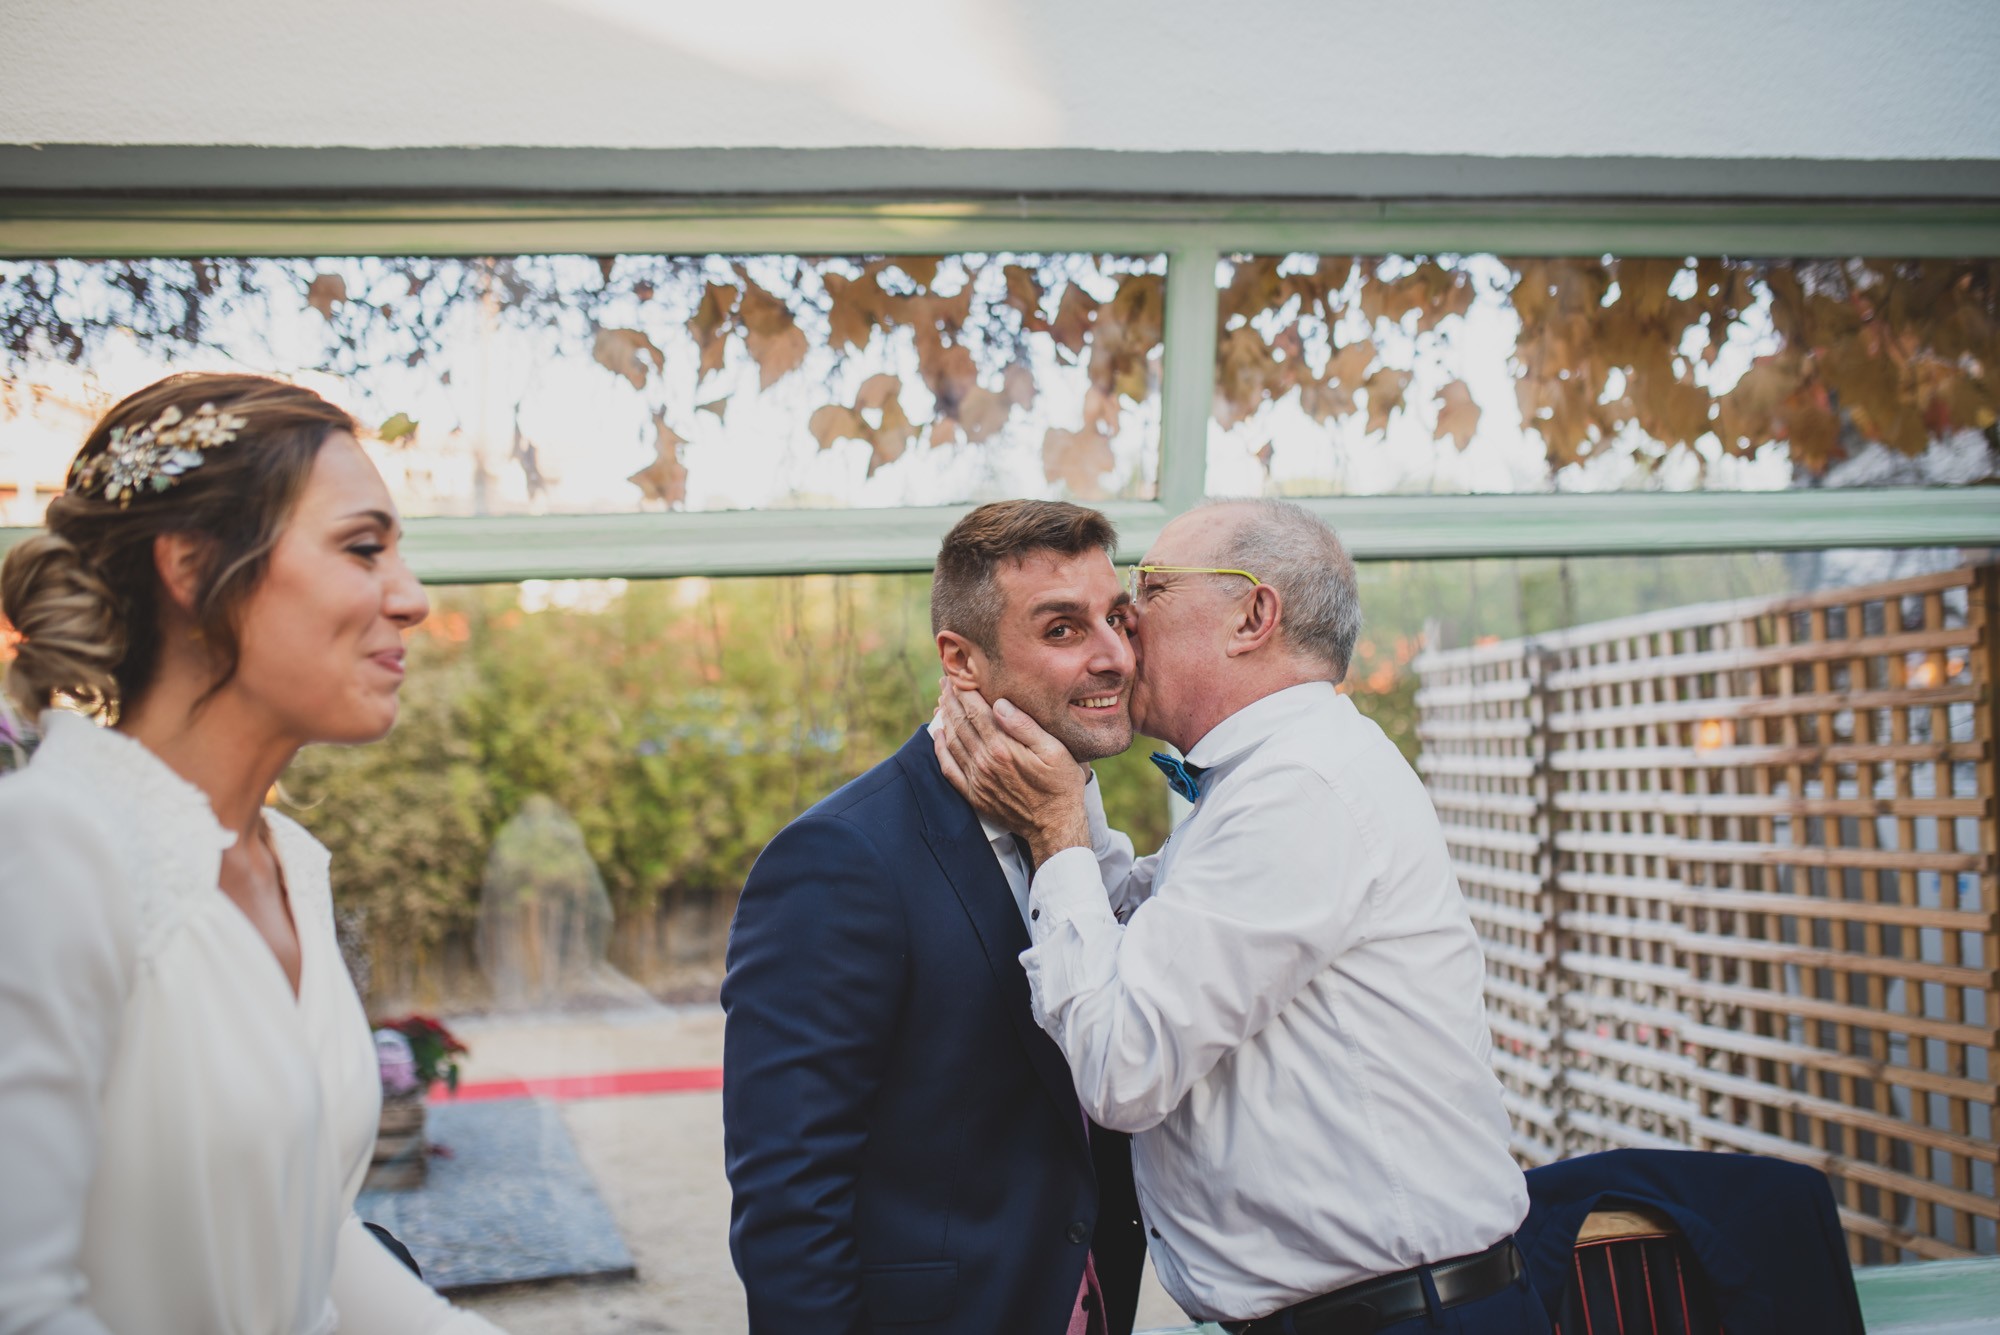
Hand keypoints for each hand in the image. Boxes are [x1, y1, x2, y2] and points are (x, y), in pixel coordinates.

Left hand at [933, 682, 1090, 865]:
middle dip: (951, 700)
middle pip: (960, 723)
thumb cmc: (1061, 785)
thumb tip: (999, 703)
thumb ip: (1024, 726)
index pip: (976, 712)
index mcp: (1002, 748)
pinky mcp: (974, 794)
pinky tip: (938, 736)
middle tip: (945, 682)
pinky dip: (940, 750)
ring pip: (952, 742)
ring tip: (942, 701)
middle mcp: (984, 762)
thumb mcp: (1054, 750)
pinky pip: (949, 769)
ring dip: (945, 719)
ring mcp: (976, 780)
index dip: (964, 691)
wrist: (1055, 826)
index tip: (957, 676)